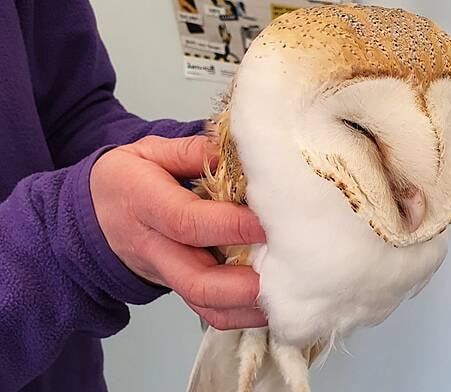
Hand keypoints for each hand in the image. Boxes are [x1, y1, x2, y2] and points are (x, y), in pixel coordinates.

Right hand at [90, 135, 266, 329]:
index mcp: (144, 204)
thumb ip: (193, 151)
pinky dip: (243, 314)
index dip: (231, 226)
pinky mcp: (178, 289)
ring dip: (248, 306)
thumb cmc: (126, 181)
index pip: (188, 223)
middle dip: (244, 284)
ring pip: (206, 305)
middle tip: (285, 269)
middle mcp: (155, 248)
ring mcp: (166, 275)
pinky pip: (210, 312)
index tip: (268, 221)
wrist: (93, 218)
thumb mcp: (149, 152)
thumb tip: (239, 152)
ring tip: (287, 289)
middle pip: (197, 282)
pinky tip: (272, 300)